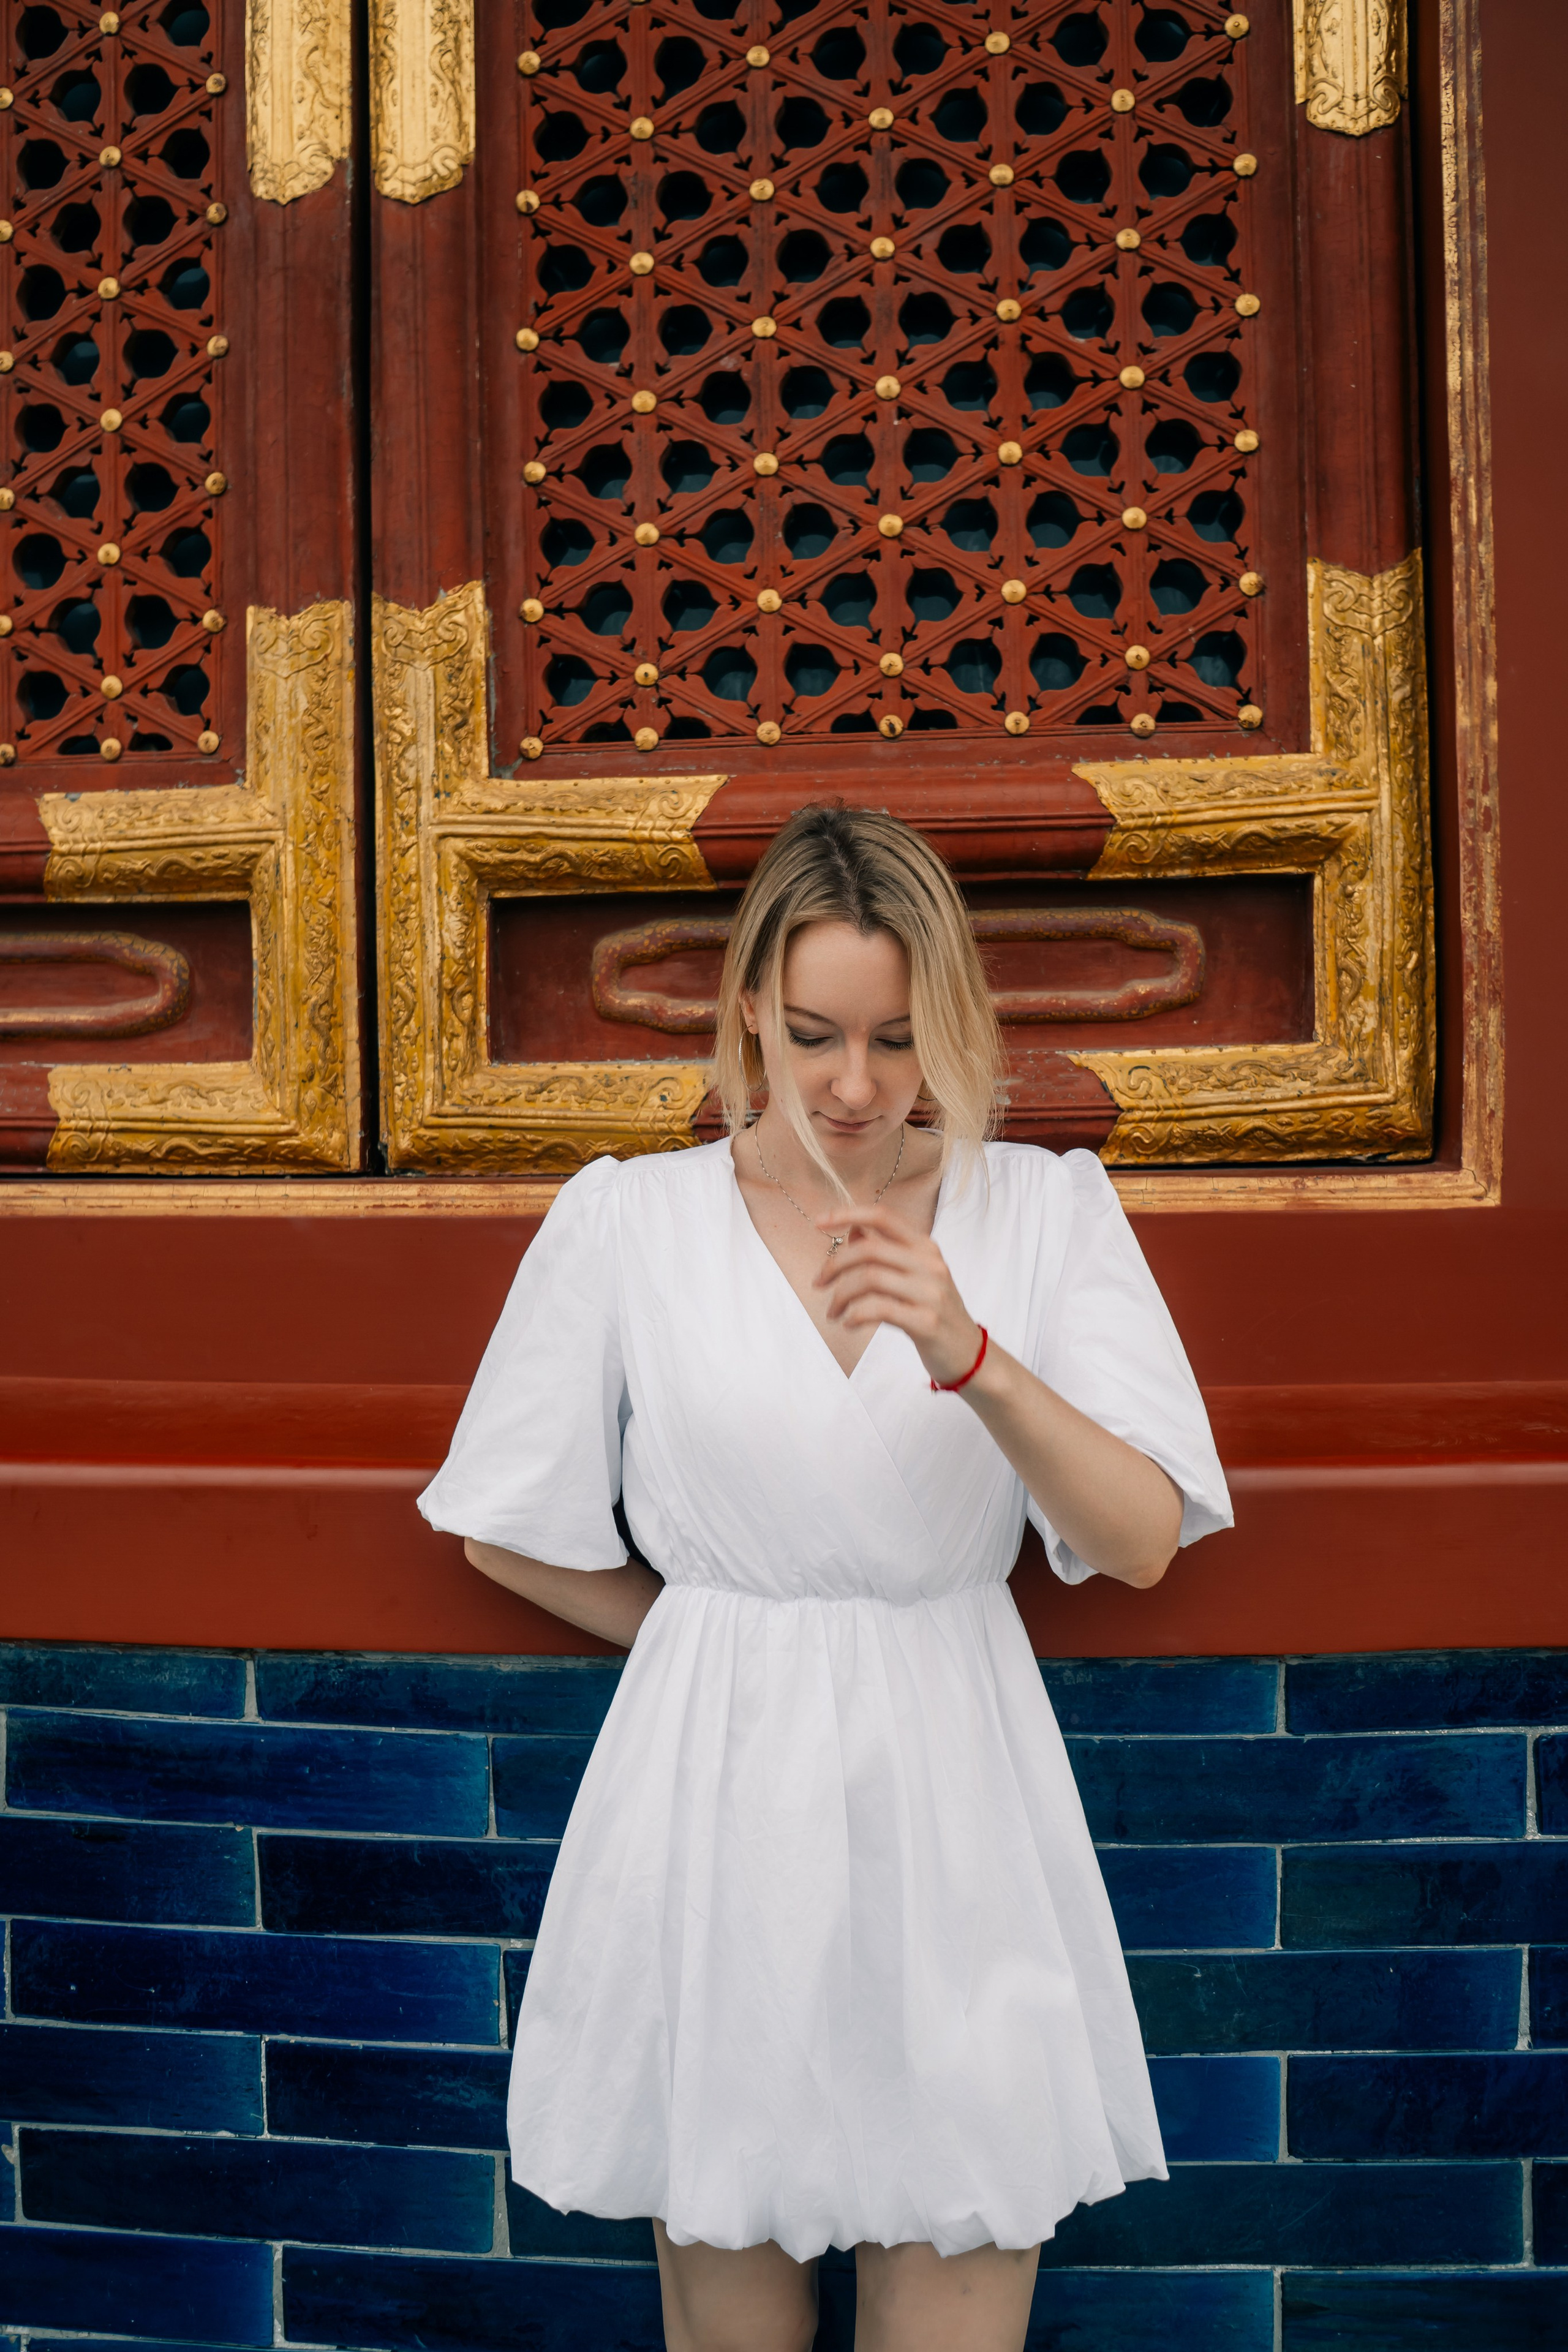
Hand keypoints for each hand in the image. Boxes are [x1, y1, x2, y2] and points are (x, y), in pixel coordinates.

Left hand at [814, 1201, 983, 1386]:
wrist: (969, 1352)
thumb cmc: (934, 1312)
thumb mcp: (915, 1275)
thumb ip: (887, 1251)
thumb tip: (854, 1230)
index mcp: (925, 1247)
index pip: (883, 1216)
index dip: (847, 1214)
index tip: (819, 1222)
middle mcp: (930, 1264)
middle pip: (868, 1249)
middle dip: (834, 1265)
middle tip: (818, 1283)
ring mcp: (931, 1292)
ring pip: (869, 1279)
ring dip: (841, 1296)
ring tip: (834, 1312)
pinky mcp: (926, 1322)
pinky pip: (878, 1309)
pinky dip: (855, 1315)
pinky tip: (849, 1323)